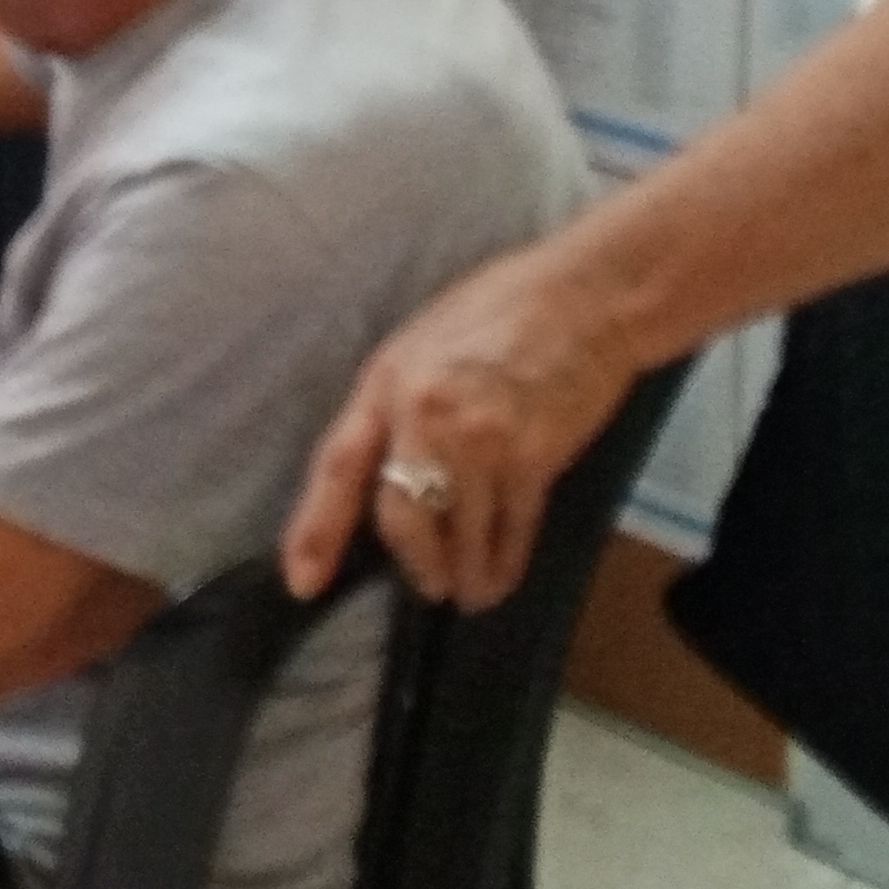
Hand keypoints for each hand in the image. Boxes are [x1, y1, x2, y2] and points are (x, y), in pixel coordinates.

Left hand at [283, 254, 641, 609]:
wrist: (584, 297)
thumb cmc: (499, 310)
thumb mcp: (421, 345)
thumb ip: (395, 407)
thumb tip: (382, 474)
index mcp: (386, 383)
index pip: (338, 467)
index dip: (316, 530)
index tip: (303, 581)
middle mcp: (425, 415)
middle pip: (402, 519)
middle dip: (417, 565)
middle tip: (430, 586)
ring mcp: (481, 440)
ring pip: (461, 535)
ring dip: (466, 575)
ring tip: (471, 591)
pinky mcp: (533, 457)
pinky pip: (512, 528)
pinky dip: (506, 561)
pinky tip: (502, 575)